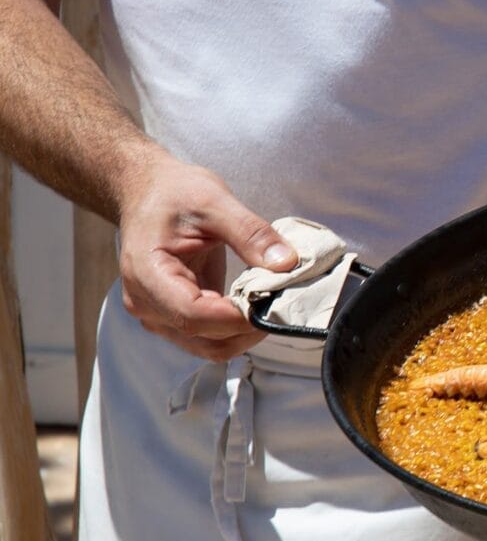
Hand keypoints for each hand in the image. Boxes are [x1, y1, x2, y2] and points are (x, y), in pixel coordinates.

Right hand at [116, 152, 296, 360]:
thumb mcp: (215, 202)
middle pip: (204, 339)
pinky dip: (237, 328)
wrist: (148, 193)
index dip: (237, 318)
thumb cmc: (174, 194)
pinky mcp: (174, 317)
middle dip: (248, 328)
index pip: (193, 316)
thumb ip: (250, 233)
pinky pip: (210, 337)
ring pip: (210, 347)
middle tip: (281, 303)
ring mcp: (158, 315)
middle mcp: (146, 304)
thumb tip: (286, 264)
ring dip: (245, 333)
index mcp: (147, 274)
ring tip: (270, 303)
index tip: (272, 303)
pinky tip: (255, 304)